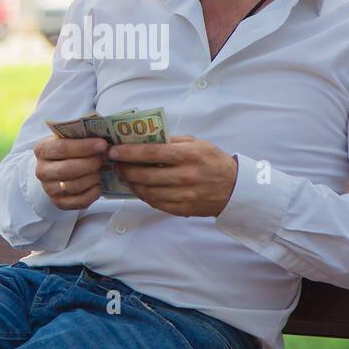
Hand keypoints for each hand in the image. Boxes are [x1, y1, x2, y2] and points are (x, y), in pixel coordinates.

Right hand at [34, 135, 108, 209]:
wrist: (57, 170)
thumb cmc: (69, 151)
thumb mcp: (70, 139)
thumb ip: (81, 137)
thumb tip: (104, 140)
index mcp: (42, 150)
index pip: (62, 148)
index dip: (84, 146)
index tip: (102, 144)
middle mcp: (42, 171)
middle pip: (67, 169)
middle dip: (90, 163)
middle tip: (104, 158)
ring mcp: (49, 189)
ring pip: (74, 186)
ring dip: (92, 178)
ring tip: (101, 171)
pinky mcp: (59, 203)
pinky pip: (79, 201)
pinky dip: (92, 194)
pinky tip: (98, 185)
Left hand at [107, 135, 238, 216]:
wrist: (235, 188)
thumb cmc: (213, 161)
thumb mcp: (197, 143)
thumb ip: (173, 141)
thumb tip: (146, 139)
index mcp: (189, 155)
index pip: (152, 153)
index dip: (129, 153)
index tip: (114, 151)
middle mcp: (186, 176)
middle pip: (146, 175)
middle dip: (126, 170)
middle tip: (116, 165)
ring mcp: (185, 195)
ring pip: (148, 192)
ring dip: (132, 184)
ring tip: (126, 177)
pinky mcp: (184, 209)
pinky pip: (157, 204)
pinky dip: (144, 196)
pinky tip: (140, 189)